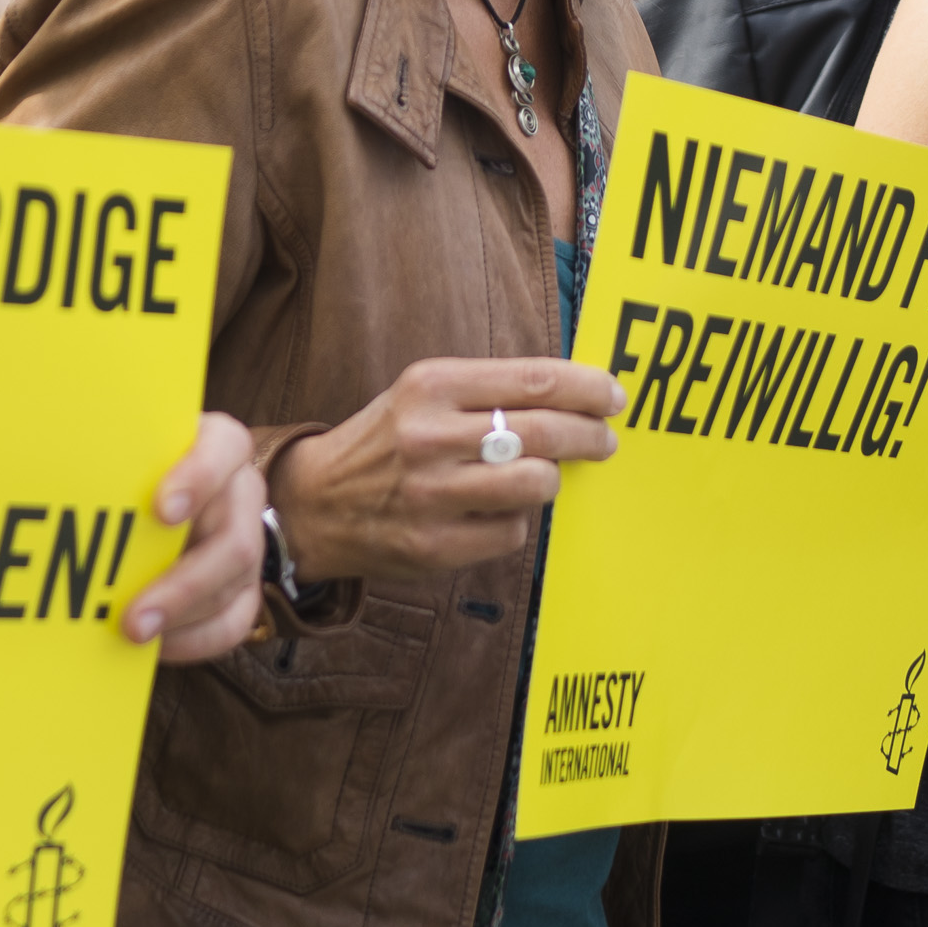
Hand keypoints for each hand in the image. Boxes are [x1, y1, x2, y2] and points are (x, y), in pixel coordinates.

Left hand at [130, 410, 267, 661]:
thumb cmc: (137, 466)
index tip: (162, 509)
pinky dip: (194, 640)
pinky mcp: (245, 585)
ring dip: (181, 617)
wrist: (167, 489)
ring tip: (134, 636)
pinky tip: (155, 647)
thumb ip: (110, 461)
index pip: (224, 450)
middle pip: (235, 542)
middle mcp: (242, 492)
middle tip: (132, 618)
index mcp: (220, 446)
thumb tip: (54, 496)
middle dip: (182, 585)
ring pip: (234, 585)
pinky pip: (234, 622)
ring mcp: (249, 540)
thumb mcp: (130, 451)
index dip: (199, 479)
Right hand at [270, 355, 621, 582]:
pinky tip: (494, 512)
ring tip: (540, 476)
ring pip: (536, 484)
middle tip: (605, 440)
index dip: (587, 388)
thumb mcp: (423, 393)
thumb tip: (575, 397)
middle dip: (590, 436)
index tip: (613, 395)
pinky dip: (515, 522)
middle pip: (545, 431)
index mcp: (431, 385)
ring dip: (550, 481)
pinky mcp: (435, 547)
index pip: (534, 379)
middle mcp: (430, 436)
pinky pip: (512, 532)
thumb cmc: (387, 441)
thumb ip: (489, 391)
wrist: (314, 503)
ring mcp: (433, 495)